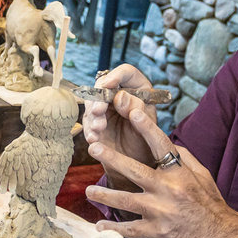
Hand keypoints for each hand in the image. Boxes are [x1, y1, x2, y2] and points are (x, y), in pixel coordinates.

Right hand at [80, 64, 155, 183]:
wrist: (138, 164)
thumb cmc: (149, 142)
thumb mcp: (149, 126)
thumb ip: (137, 110)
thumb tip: (120, 96)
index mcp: (139, 90)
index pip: (126, 73)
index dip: (115, 76)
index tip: (107, 85)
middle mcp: (120, 94)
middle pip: (103, 85)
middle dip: (98, 98)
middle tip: (98, 111)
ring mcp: (106, 107)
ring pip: (92, 102)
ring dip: (93, 116)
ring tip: (99, 129)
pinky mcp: (95, 121)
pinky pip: (88, 121)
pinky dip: (89, 129)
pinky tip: (94, 138)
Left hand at [83, 97, 235, 237]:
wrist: (220, 236)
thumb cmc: (210, 203)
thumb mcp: (202, 175)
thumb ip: (183, 158)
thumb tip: (167, 141)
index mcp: (179, 174)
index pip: (161, 145)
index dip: (147, 128)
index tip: (133, 112)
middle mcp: (168, 190)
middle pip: (135, 170)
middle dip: (112, 158)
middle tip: (93, 147)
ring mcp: (161, 212)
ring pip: (126, 200)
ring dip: (105, 194)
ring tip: (89, 190)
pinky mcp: (157, 231)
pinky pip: (130, 229)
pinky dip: (114, 227)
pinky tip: (100, 225)